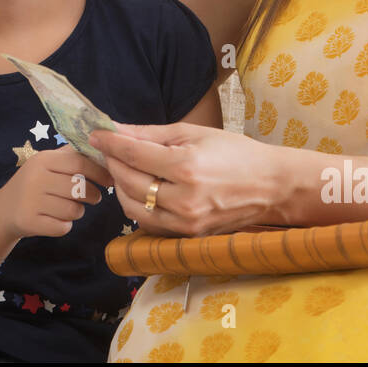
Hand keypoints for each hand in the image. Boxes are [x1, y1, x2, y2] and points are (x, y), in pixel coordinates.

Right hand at [0, 146, 115, 240]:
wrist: (4, 209)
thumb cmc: (36, 183)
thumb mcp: (48, 162)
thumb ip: (72, 154)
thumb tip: (105, 149)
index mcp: (43, 159)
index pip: (80, 162)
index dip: (99, 172)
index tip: (110, 180)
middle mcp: (36, 178)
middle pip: (80, 189)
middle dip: (93, 195)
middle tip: (94, 197)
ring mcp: (31, 201)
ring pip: (73, 210)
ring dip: (78, 211)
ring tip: (72, 207)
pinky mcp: (29, 221)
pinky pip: (63, 227)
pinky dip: (65, 225)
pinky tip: (57, 219)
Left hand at [88, 122, 296, 236]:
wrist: (271, 186)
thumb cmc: (235, 153)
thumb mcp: (194, 133)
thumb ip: (151, 134)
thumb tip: (117, 130)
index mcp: (187, 167)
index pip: (134, 155)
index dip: (110, 143)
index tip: (96, 134)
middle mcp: (184, 199)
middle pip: (129, 182)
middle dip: (112, 163)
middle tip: (107, 149)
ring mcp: (186, 223)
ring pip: (132, 207)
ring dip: (121, 187)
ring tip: (122, 168)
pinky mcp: (188, 236)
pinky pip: (149, 223)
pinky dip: (137, 205)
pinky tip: (139, 188)